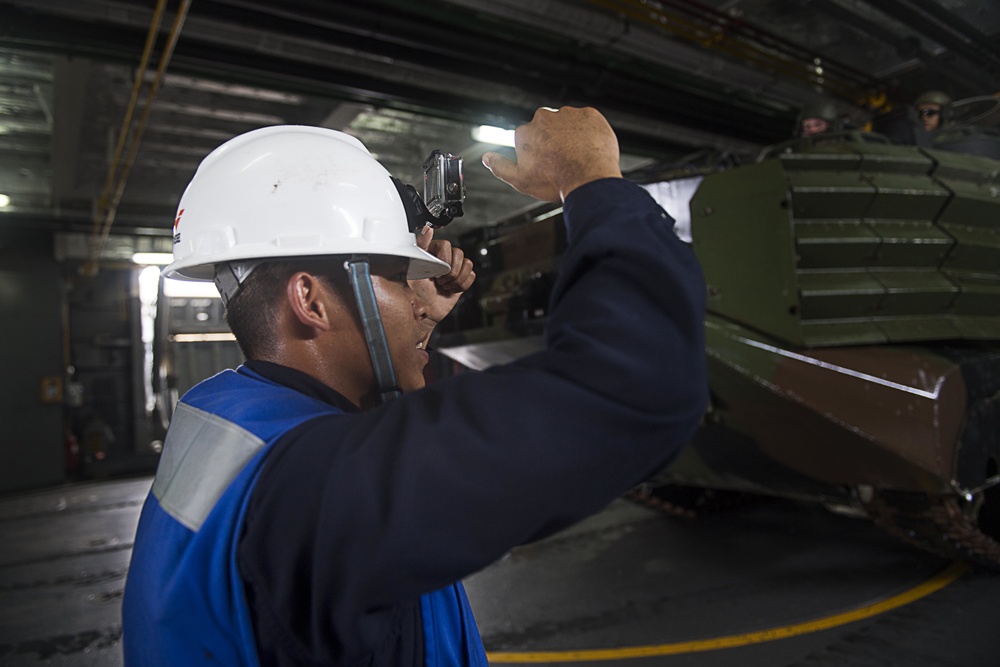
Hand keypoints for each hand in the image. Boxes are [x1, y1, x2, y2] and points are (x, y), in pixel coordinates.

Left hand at [410, 226, 475, 338]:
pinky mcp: (463, 277)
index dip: (443, 259)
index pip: (446, 244)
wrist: (427, 308)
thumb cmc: (418, 290)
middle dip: (450, 272)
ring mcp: (455, 266)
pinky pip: (472, 275)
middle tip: (439, 280)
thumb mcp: (414, 267)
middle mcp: (445, 256)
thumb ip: (420, 246)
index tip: (437, 271)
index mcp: (432, 250)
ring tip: (444, 285)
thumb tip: (427, 229)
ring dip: (456, 279)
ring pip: (468, 264)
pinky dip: (462, 285)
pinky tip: (452, 288)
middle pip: (459, 253)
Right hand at [482, 106, 621, 202]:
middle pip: (548, 127)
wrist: (589, 180)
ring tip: (578, 156)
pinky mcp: (590, 114)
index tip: (548, 164)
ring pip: (568, 123)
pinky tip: (590, 147)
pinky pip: (588, 120)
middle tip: (564, 160)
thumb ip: (500, 167)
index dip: (539, 153)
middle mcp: (544, 118)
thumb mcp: (520, 180)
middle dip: (554, 140)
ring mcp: (568, 114)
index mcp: (525, 132)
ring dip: (572, 134)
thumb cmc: (556, 182)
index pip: (530, 139)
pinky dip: (589, 131)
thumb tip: (486, 158)